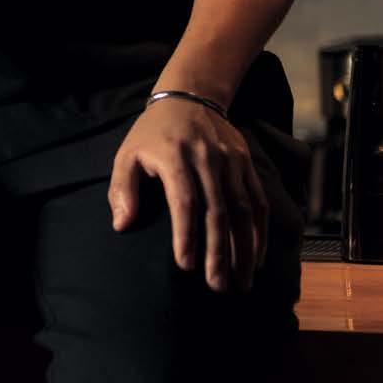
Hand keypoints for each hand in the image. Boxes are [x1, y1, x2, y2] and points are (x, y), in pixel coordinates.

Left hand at [108, 101, 267, 291]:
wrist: (189, 96)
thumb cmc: (152, 134)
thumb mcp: (127, 154)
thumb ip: (122, 190)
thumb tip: (121, 225)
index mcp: (175, 157)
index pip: (184, 201)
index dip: (186, 234)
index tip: (186, 266)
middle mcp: (207, 159)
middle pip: (218, 211)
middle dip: (220, 252)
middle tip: (218, 286)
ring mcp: (232, 161)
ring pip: (244, 210)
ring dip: (246, 248)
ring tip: (242, 281)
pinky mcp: (247, 164)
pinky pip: (259, 202)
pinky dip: (261, 232)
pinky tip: (258, 257)